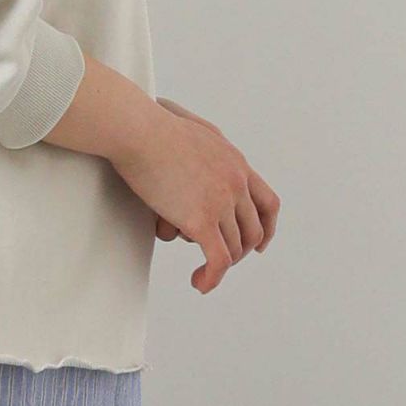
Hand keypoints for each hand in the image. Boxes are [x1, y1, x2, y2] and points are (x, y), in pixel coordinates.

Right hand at [111, 96, 280, 292]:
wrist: (138, 129)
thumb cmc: (152, 122)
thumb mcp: (193, 126)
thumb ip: (204, 143)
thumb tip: (197, 144)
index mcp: (235, 162)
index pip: (267, 202)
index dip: (266, 228)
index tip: (259, 244)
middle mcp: (236, 182)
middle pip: (251, 231)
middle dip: (239, 250)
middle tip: (219, 258)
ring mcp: (221, 201)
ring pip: (233, 248)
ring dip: (219, 264)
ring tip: (202, 272)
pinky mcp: (201, 220)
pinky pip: (217, 260)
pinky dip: (212, 277)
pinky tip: (200, 282)